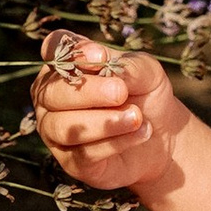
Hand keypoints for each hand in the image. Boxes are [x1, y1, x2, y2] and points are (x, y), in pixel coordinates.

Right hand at [30, 33, 185, 192]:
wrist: (160, 136)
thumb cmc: (145, 94)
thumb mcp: (146, 72)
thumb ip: (128, 66)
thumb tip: (110, 72)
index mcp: (64, 65)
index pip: (54, 49)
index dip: (72, 53)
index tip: (101, 57)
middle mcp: (49, 97)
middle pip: (52, 92)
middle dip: (88, 91)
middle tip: (121, 92)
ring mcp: (55, 131)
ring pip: (64, 126)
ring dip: (103, 122)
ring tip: (136, 117)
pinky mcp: (70, 162)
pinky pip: (84, 153)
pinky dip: (115, 142)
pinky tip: (140, 133)